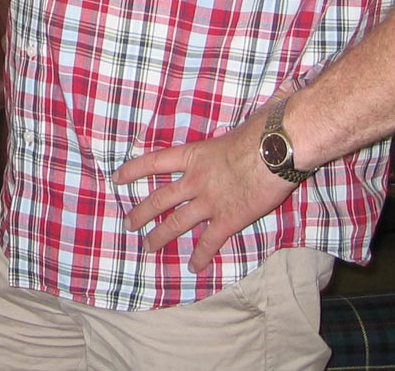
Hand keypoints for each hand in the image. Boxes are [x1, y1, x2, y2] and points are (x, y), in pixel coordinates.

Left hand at [113, 108, 294, 273]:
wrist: (277, 150)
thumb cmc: (260, 131)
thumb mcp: (232, 129)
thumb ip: (226, 136)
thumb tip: (235, 127)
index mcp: (195, 155)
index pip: (155, 162)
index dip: (134, 170)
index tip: (117, 178)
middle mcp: (196, 179)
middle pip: (160, 198)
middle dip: (141, 212)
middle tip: (128, 224)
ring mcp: (210, 201)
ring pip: (177, 223)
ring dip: (160, 236)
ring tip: (148, 247)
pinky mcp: (229, 219)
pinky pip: (210, 241)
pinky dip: (201, 255)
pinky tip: (194, 267)